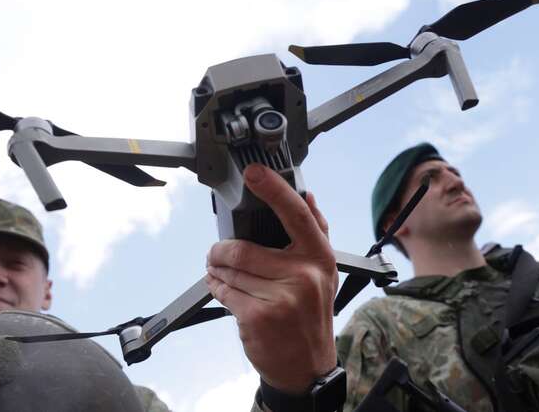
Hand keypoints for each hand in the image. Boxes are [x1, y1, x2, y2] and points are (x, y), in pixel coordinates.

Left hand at [205, 163, 337, 393]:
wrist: (306, 366)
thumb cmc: (310, 315)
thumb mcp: (323, 273)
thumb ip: (316, 232)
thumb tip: (308, 195)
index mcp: (320, 257)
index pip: (296, 214)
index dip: (273, 189)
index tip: (254, 173)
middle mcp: (304, 275)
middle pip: (243, 248)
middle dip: (220, 251)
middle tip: (216, 254)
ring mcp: (281, 297)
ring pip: (229, 270)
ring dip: (216, 271)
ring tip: (221, 274)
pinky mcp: (258, 316)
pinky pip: (223, 291)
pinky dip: (216, 289)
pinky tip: (222, 290)